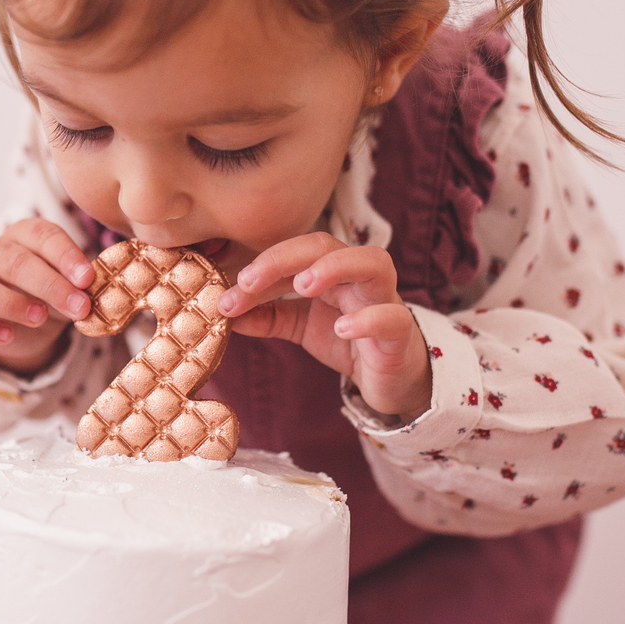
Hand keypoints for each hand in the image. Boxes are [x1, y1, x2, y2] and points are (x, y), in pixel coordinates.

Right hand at [0, 219, 94, 373]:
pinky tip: (8, 336)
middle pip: (14, 262)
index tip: (87, 279)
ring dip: (10, 303)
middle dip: (50, 285)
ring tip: (41, 318)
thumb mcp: (73, 287)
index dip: (65, 256)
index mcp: (25, 237)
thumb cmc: (54, 295)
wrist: (31, 328)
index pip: (42, 235)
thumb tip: (95, 288)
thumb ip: (82, 284)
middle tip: (78, 306)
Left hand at [217, 233, 432, 422]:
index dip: (260, 270)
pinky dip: (368, 319)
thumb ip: (267, 317)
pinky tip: (341, 328)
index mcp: (331, 271)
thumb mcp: (300, 326)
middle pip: (327, 245)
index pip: (294, 254)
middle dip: (284, 257)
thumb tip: (224, 312)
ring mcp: (384, 300)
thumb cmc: (348, 341)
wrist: (390, 378)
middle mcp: (358, 277)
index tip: (227, 296)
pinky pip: (392, 316)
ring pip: (373, 263)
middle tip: (249, 281)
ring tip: (301, 285)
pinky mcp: (400, 333)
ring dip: (334, 267)